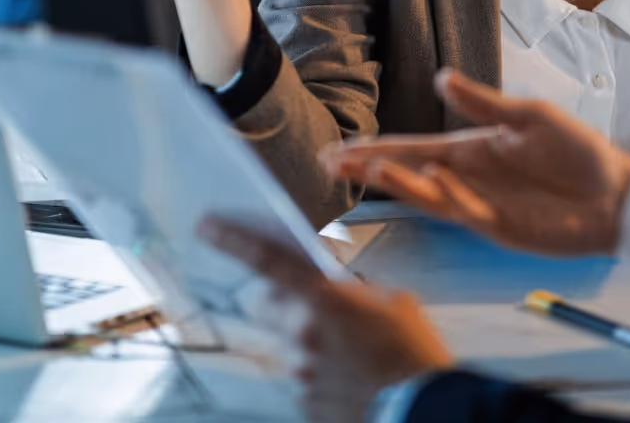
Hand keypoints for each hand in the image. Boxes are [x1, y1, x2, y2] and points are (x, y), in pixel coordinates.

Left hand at [200, 217, 453, 422]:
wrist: (421, 408)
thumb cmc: (412, 351)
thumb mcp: (392, 302)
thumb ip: (353, 289)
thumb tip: (335, 287)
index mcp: (323, 298)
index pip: (264, 259)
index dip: (231, 239)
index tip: (207, 225)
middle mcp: (302, 333)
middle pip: (264, 305)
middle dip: (278, 299)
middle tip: (308, 302)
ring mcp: (300, 371)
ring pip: (285, 343)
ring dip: (305, 340)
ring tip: (347, 350)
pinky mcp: (305, 402)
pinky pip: (300, 378)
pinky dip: (317, 373)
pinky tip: (348, 377)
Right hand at [322, 70, 629, 256]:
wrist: (616, 194)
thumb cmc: (577, 153)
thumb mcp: (530, 116)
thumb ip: (483, 102)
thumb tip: (440, 78)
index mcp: (470, 149)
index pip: (412, 147)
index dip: (375, 147)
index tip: (338, 147)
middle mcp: (466, 179)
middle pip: (407, 173)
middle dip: (369, 168)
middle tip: (330, 163)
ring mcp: (480, 205)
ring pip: (428, 195)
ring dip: (400, 182)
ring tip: (370, 167)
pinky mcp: (501, 228)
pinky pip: (466, 210)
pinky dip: (448, 195)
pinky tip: (431, 177)